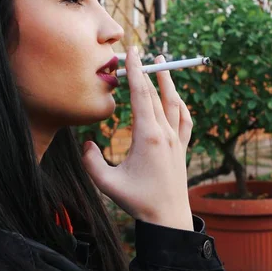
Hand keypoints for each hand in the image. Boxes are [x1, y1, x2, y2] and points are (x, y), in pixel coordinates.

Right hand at [82, 46, 193, 230]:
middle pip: (156, 94)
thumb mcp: (107, 184)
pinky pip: (185, 120)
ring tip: (163, 61)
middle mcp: (165, 134)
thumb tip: (87, 143)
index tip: (132, 51)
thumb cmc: (138, 201)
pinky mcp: (182, 148)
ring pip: (175, 103)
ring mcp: (176, 140)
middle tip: (138, 52)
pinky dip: (181, 104)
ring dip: (168, 81)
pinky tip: (178, 99)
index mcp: (148, 137)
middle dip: (146, 71)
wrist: (167, 218)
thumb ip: (91, 162)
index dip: (136, 71)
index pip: (142, 95)